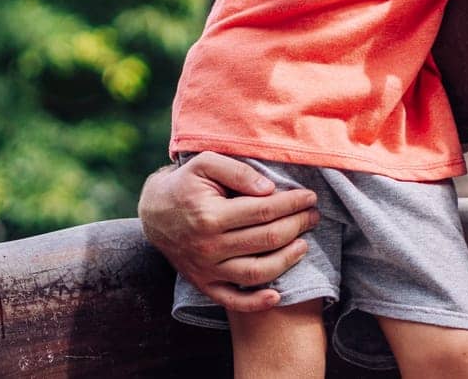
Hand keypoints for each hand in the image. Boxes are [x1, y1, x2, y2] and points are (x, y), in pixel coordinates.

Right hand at [138, 153, 318, 311]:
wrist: (154, 211)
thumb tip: (269, 189)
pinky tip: (277, 295)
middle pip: (266, 240)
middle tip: (313, 215)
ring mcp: (206, 270)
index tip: (309, 197)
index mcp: (210, 216)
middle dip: (297, 225)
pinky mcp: (204, 284)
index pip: (264, 211)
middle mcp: (208, 247)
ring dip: (287, 259)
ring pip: (256, 272)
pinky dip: (256, 303)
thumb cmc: (186, 184)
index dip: (292, 203)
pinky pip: (232, 301)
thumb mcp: (206, 163)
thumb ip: (238, 171)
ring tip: (304, 244)